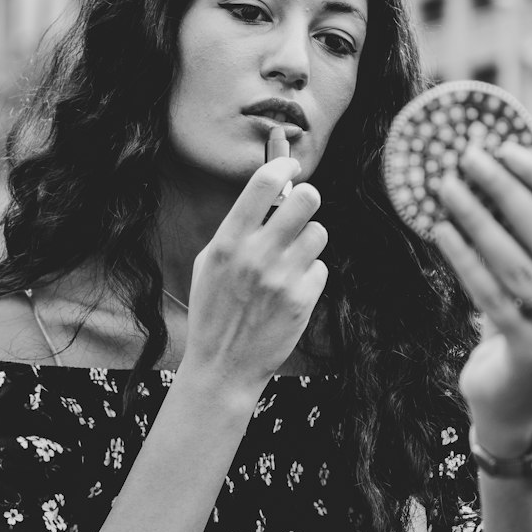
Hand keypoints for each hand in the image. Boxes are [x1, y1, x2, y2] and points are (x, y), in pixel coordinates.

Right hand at [183, 157, 327, 390]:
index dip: (285, 166)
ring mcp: (282, 278)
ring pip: (319, 233)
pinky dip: (310, 276)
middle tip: (302, 208)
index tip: (292, 166)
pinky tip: (291, 290)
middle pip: (307, 199)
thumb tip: (268, 193)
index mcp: (228, 241)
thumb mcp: (210, 263)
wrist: (223, 366)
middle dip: (307, 199)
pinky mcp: (302, 300)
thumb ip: (236, 228)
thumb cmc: (214, 311)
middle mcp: (256, 255)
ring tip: (292, 258)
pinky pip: (321, 268)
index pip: (265, 183)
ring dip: (309, 241)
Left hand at [429, 142, 531, 454]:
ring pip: (516, 264)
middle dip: (503, 190)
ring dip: (476, 219)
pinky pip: (492, 295)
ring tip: (446, 189)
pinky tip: (442, 231)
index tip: (506, 150)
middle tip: (467, 159)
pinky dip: (464, 259)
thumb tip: (504, 160)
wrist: (516, 399)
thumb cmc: (530, 321)